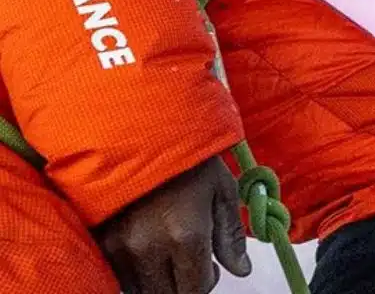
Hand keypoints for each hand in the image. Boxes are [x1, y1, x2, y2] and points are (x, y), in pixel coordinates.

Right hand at [95, 156, 250, 293]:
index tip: (211, 269)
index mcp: (185, 235)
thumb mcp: (222, 190)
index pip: (196, 289)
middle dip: (184, 284)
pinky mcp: (99, 241)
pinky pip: (118, 275)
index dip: (207, 282)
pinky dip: (134, 272)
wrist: (140, 130)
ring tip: (168, 253)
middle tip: (192, 262)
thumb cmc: (187, 156)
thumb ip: (231, 236)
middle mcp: (148, 248)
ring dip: (157, 281)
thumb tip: (240, 270)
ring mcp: (118, 247)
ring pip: (140, 290)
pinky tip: (147, 249)